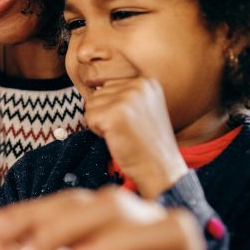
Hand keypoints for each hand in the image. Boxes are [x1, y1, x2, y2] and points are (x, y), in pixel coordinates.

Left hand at [84, 77, 186, 198]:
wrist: (160, 167)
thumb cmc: (148, 142)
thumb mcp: (143, 107)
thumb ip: (124, 93)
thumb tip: (92, 81)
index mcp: (146, 82)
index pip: (109, 86)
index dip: (114, 108)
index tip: (133, 122)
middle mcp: (138, 85)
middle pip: (99, 94)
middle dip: (106, 114)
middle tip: (127, 129)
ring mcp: (126, 98)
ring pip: (91, 105)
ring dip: (101, 122)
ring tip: (123, 133)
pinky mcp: (114, 114)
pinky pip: (89, 118)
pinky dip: (98, 131)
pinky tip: (117, 138)